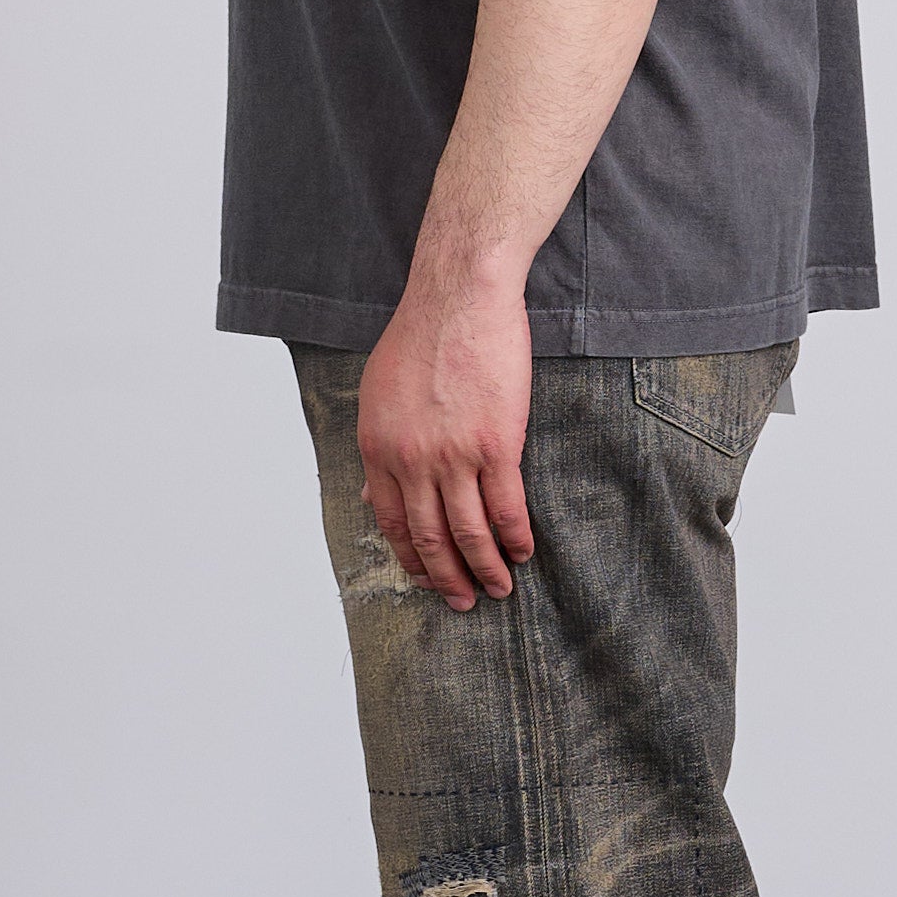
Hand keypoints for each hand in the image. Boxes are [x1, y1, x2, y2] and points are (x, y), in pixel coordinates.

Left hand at [356, 277, 535, 610]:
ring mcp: (453, 454)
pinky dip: (515, 537)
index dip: (413, 559)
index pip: (392, 523)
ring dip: (485, 569)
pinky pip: (506, 506)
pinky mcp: (496, 442)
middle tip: (463, 601)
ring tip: (498, 589)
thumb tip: (373, 495)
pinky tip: (522, 551)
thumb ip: (380, 447)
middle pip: (430, 537)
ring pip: (469, 532)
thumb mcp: (379, 392)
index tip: (429, 579)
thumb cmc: (421, 334)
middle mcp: (411, 459)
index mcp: (378, 447)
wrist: (459, 295)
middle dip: (448, 578)